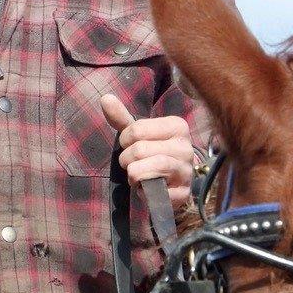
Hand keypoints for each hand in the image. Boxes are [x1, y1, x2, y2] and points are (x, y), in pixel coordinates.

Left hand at [100, 94, 193, 208]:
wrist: (170, 183)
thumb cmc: (151, 152)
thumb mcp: (137, 134)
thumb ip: (121, 117)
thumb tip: (105, 98)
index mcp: (177, 126)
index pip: (137, 129)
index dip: (125, 140)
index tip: (131, 145)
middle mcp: (186, 148)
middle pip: (139, 150)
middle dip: (127, 159)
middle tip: (133, 163)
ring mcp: (186, 172)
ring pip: (145, 169)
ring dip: (132, 174)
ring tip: (136, 175)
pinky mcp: (183, 194)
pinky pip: (152, 191)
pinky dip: (141, 191)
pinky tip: (145, 188)